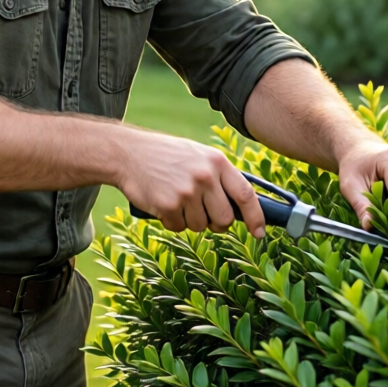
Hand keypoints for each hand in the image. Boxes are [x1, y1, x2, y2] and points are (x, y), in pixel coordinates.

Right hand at [115, 131, 265, 238]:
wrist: (128, 153)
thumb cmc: (165, 156)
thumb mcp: (198, 155)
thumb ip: (219, 176)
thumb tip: (240, 207)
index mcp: (216, 161)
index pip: (245, 194)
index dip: (256, 217)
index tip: (259, 232)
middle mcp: (205, 176)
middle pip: (224, 218)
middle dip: (217, 223)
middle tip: (204, 214)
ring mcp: (186, 192)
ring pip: (201, 226)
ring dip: (190, 221)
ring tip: (177, 200)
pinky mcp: (168, 205)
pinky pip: (179, 228)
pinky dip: (172, 222)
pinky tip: (164, 204)